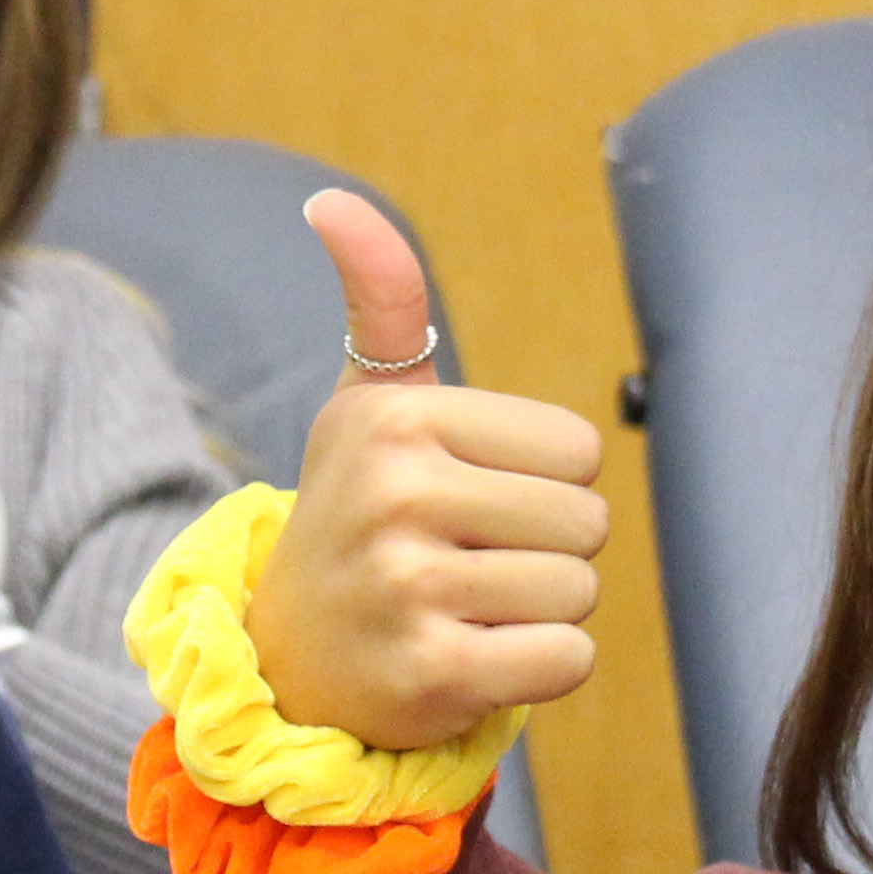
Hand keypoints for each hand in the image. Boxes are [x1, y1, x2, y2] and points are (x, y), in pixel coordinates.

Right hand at [240, 194, 609, 750]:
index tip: (465, 502)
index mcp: (396, 419)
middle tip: (464, 566)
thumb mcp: (366, 409)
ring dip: (538, 613)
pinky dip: (537, 669)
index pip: (578, 448)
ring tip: (463, 611)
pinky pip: (567, 659)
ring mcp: (410, 587)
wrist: (285, 664)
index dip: (542, 482)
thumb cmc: (357, 521)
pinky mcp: (432, 674)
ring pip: (580, 591)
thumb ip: (380, 302)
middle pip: (588, 520)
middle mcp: (396, 494)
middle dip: (545, 550)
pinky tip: (471, 659)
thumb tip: (329, 200)